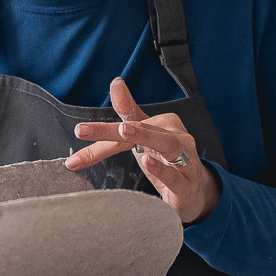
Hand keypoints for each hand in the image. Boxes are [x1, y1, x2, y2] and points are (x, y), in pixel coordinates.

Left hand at [67, 78, 220, 224]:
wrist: (195, 193)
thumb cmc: (166, 160)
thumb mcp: (146, 136)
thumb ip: (129, 112)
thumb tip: (116, 82)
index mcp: (164, 124)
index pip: (128, 125)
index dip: (101, 131)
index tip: (80, 131)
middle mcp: (176, 138)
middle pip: (146, 129)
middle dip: (120, 128)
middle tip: (92, 127)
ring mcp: (186, 160)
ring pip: (168, 145)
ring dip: (147, 137)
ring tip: (125, 131)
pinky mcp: (188, 185)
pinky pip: (176, 176)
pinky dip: (163, 170)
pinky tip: (148, 162)